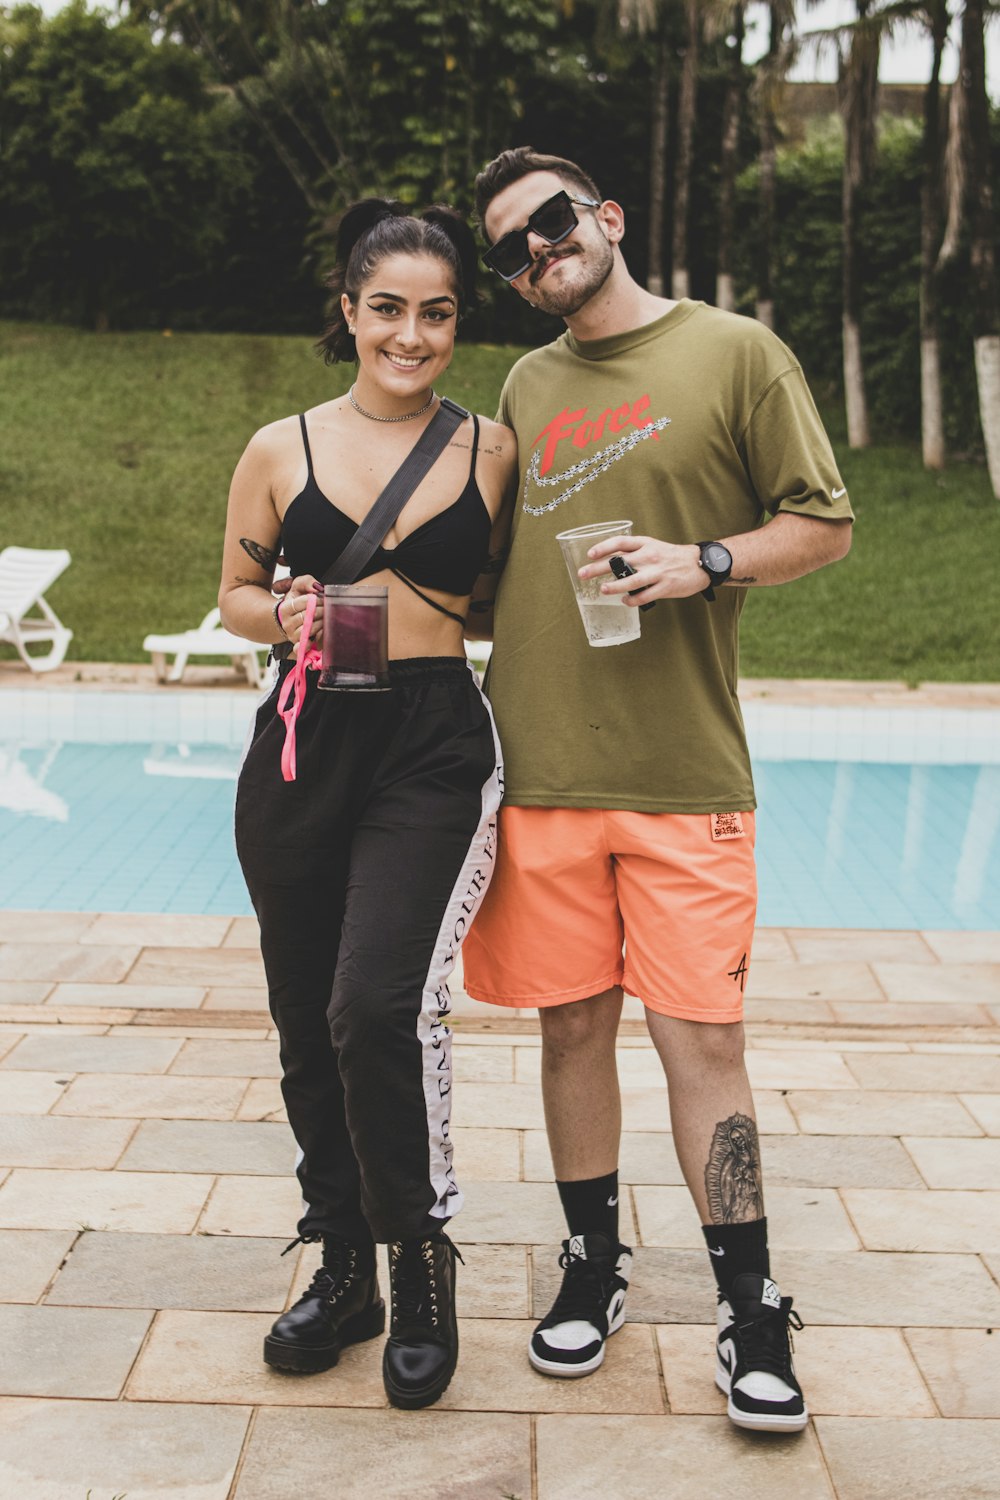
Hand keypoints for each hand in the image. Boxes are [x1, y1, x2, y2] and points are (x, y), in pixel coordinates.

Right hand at [276, 574, 323, 648]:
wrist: (291, 617)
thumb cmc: (297, 600)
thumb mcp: (299, 586)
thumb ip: (307, 582)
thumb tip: (317, 588)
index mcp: (285, 608)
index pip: (304, 603)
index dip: (317, 599)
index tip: (322, 598)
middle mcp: (287, 623)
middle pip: (308, 617)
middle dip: (322, 611)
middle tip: (327, 608)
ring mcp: (292, 635)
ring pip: (310, 629)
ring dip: (321, 623)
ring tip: (325, 618)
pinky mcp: (299, 644)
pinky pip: (304, 645)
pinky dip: (311, 642)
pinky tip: (315, 638)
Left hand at [578, 534, 705, 605]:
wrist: (700, 564)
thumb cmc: (673, 556)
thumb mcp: (654, 547)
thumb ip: (635, 553)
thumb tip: (611, 562)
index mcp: (646, 544)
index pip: (620, 542)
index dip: (603, 547)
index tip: (590, 554)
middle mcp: (650, 556)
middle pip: (620, 562)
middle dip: (598, 568)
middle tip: (583, 574)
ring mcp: (658, 572)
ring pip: (631, 580)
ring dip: (614, 586)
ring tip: (603, 590)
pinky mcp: (666, 586)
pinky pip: (645, 596)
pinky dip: (633, 600)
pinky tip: (625, 601)